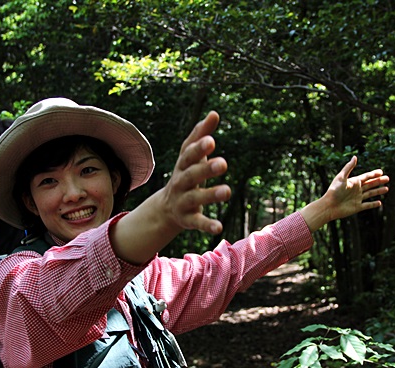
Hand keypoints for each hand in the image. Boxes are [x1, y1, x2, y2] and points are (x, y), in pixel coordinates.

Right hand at [160, 111, 230, 233]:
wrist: (167, 208)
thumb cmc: (185, 174)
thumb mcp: (191, 157)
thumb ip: (201, 135)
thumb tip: (214, 113)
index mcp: (182, 165)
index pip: (188, 155)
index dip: (198, 148)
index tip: (212, 140)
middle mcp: (179, 183)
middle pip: (191, 175)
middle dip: (205, 169)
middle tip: (224, 163)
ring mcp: (182, 202)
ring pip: (195, 198)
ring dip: (210, 195)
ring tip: (228, 191)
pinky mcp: (187, 220)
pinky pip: (197, 223)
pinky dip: (207, 225)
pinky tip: (220, 227)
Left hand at [300, 156, 389, 232]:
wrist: (329, 206)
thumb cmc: (334, 191)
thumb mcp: (341, 177)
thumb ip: (348, 168)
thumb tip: (355, 157)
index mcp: (353, 182)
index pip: (366, 177)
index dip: (373, 174)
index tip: (381, 171)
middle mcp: (356, 190)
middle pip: (370, 184)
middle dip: (378, 181)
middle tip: (387, 178)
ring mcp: (357, 198)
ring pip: (370, 194)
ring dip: (378, 191)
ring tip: (386, 188)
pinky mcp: (357, 207)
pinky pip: (367, 205)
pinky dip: (373, 204)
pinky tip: (379, 202)